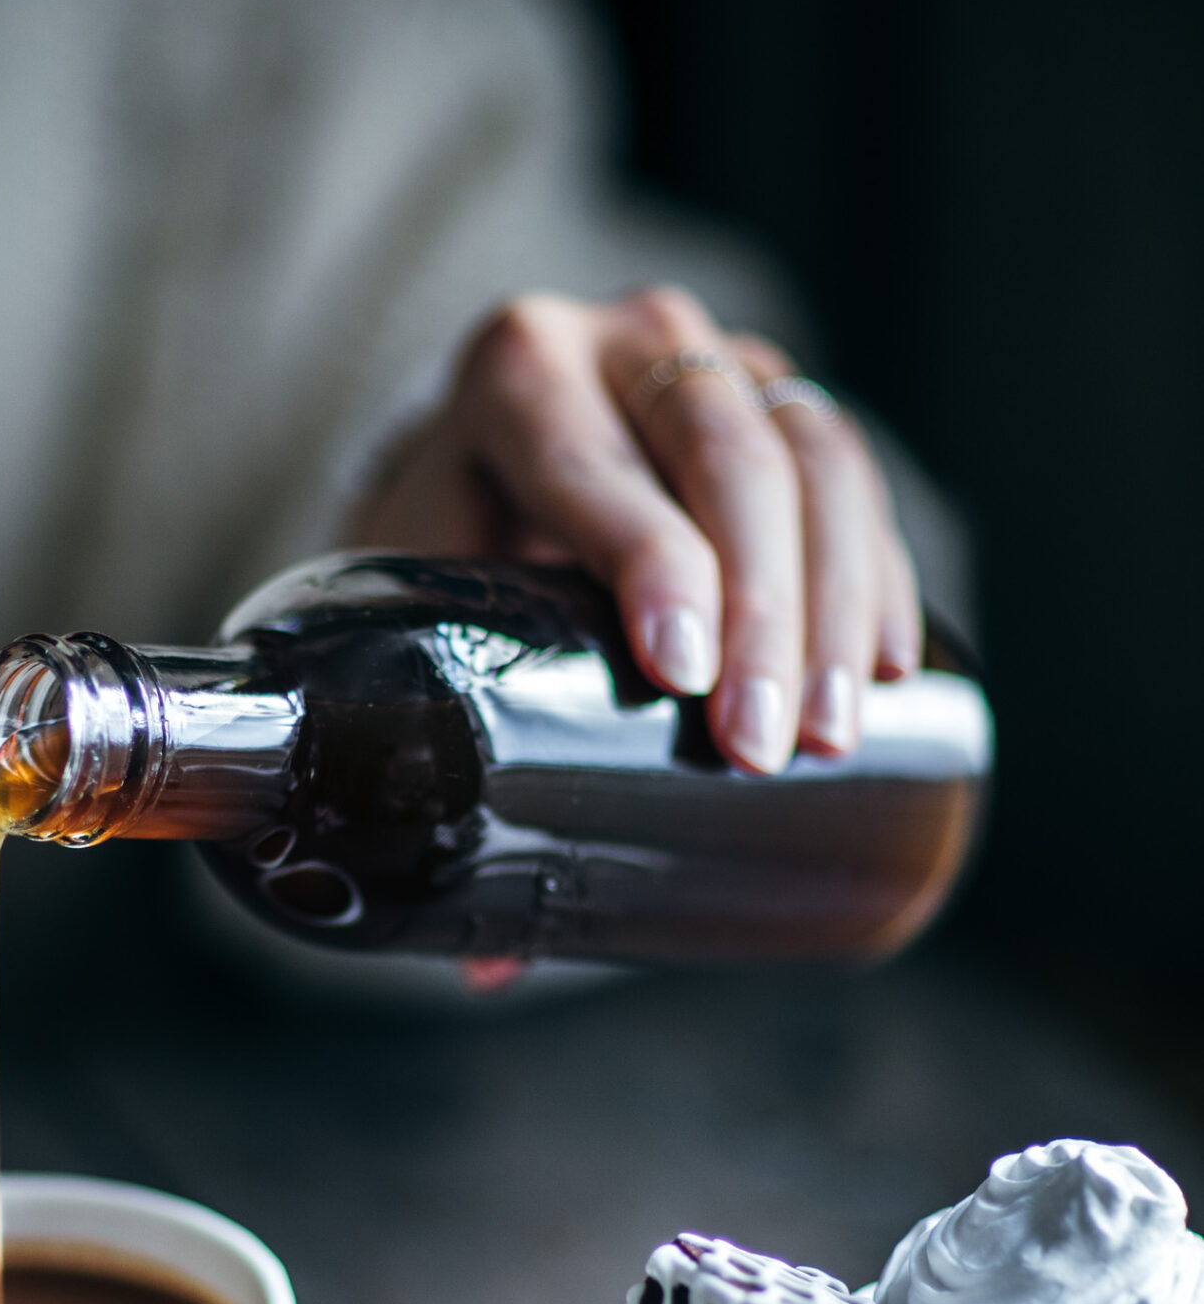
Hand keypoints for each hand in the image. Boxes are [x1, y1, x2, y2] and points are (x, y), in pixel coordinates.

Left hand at [343, 286, 921, 770]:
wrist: (478, 462)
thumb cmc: (436, 548)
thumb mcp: (413, 602)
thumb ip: (431, 747)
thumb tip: (486, 963)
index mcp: (511, 372)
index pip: (588, 461)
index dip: (648, 560)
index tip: (682, 671)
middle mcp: (622, 340)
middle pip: (721, 455)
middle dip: (761, 610)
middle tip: (766, 745)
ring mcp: (715, 358)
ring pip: (812, 451)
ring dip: (838, 597)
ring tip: (835, 731)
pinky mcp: (783, 395)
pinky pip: (856, 470)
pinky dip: (879, 570)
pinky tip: (890, 668)